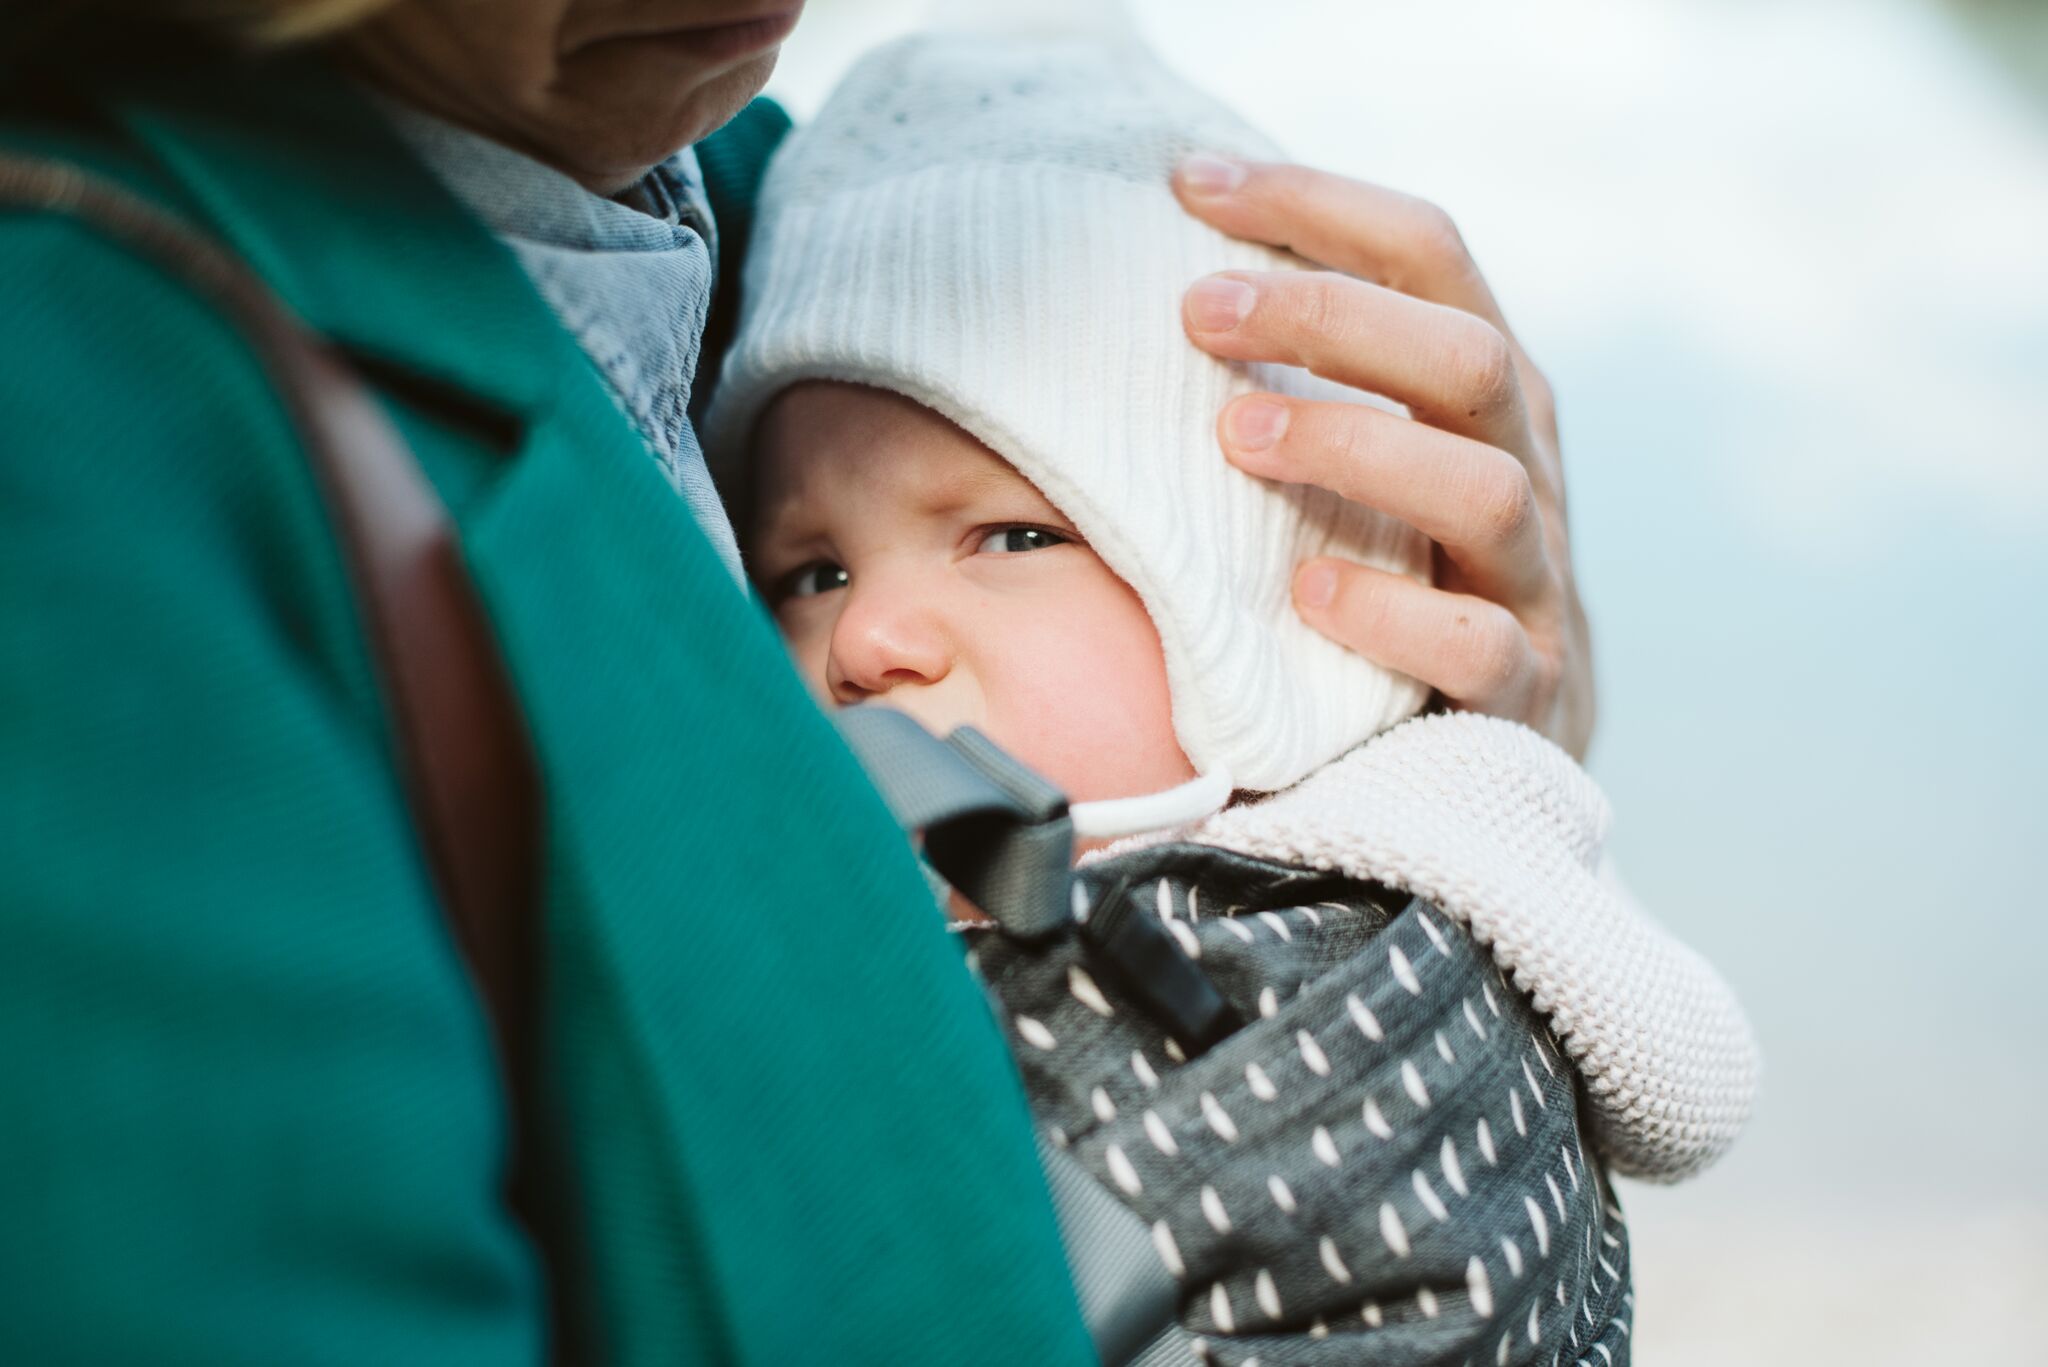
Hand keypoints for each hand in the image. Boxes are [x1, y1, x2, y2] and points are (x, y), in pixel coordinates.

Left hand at [1173, 155, 1594, 759]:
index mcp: (1486, 389)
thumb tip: (1176, 266)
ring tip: (1234, 436)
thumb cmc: (1404, 566)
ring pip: (1484, 488)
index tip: (1190, 182)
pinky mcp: (1524, 691)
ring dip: (1354, 447)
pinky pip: (1478, 648)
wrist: (1512, 735)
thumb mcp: (1378, 450)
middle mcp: (1525, 465)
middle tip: (1195, 313)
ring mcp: (1532, 580)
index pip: (1428, 256)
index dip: (1317, 205)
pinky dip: (1391, 615)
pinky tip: (1306, 590)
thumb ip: (1321, 369)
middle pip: (1466, 357)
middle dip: (1329, 318)